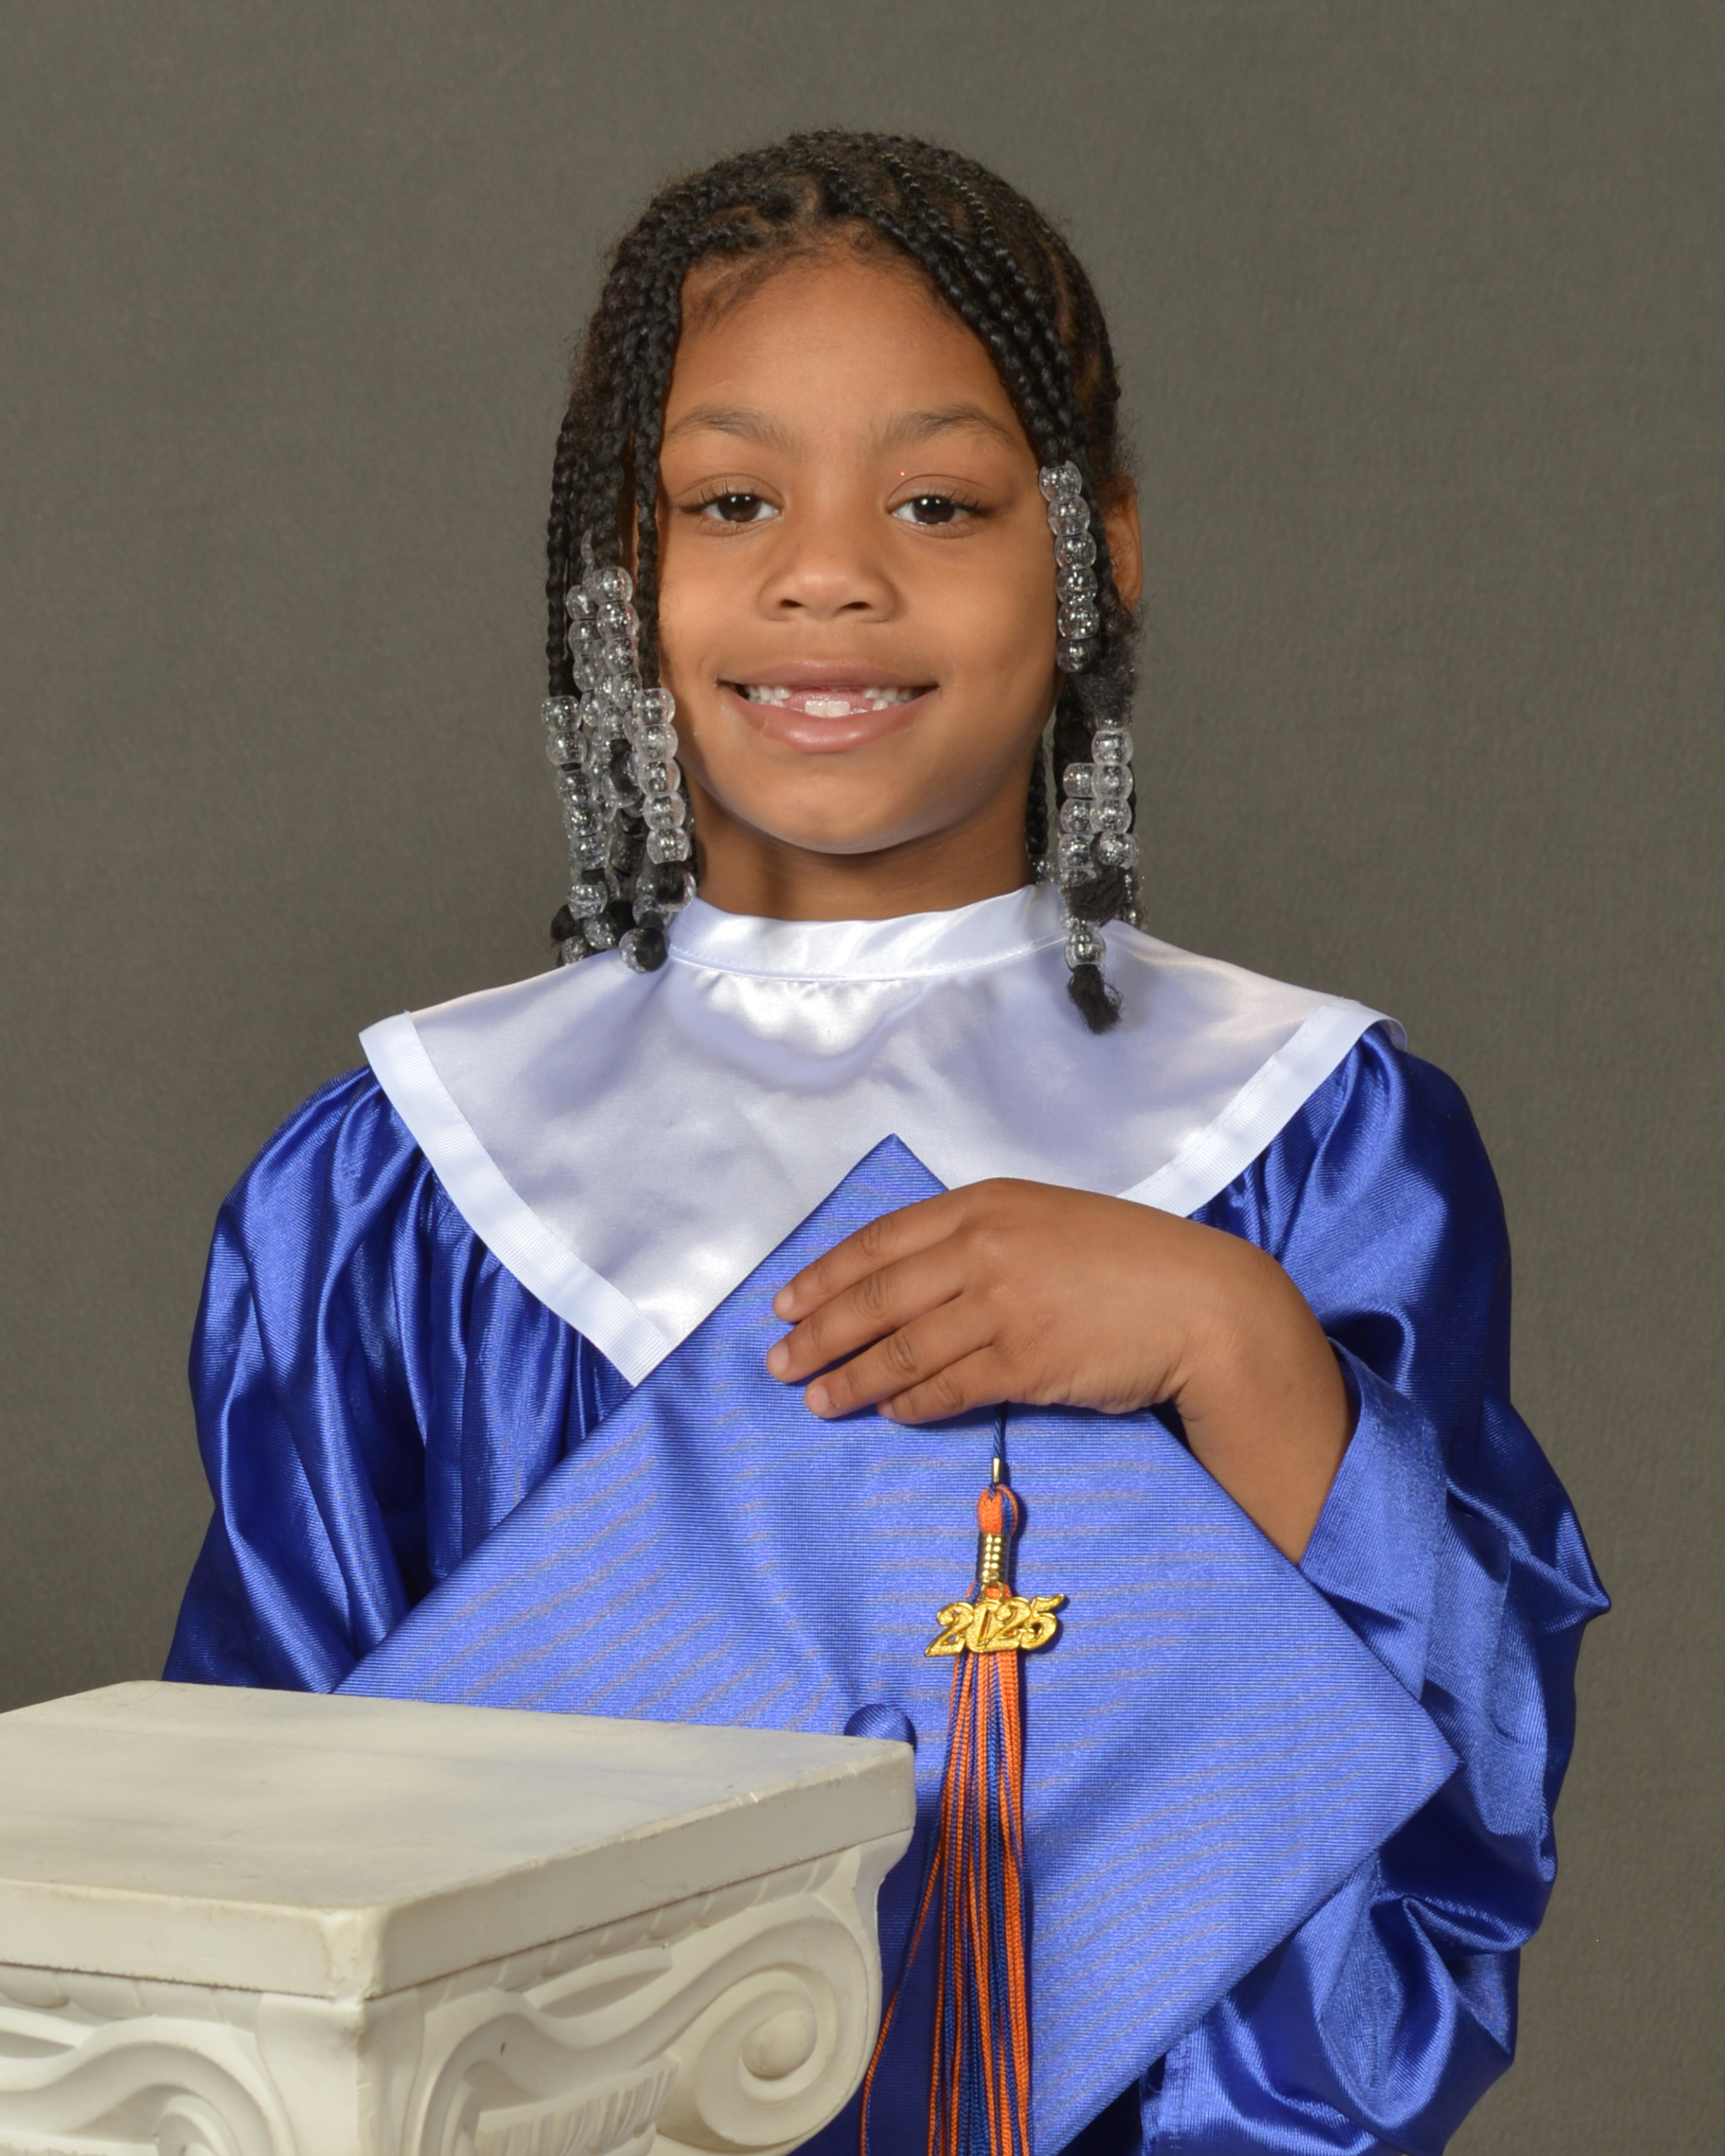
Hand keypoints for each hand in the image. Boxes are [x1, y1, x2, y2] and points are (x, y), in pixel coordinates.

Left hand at [765, 1180, 1352, 1558]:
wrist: (1205, 1304)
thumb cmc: (1132, 1262)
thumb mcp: (1049, 1223)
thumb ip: (983, 1240)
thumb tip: (916, 1283)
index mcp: (987, 1203)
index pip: (882, 1242)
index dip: (825, 1276)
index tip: (786, 1303)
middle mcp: (985, 1247)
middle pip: (877, 1296)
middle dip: (818, 1332)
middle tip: (778, 1365)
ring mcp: (1003, 1305)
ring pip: (901, 1349)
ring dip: (850, 1379)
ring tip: (816, 1400)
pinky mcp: (1025, 1361)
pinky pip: (947, 1388)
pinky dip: (910, 1403)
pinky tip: (887, 1413)